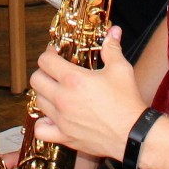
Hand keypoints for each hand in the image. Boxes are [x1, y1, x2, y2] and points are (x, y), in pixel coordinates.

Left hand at [28, 28, 146, 162]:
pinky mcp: (64, 136)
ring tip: (56, 91)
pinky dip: (43, 123)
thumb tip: (114, 32)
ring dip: (44, 94)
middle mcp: (62, 98)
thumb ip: (112, 48)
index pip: (45, 61)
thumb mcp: (121, 70)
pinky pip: (41, 129)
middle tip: (53, 71)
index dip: (48, 53)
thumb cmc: (126, 102)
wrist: (132, 134)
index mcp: (73, 79)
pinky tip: (53, 117)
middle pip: (36, 80)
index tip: (54, 53)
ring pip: (38, 101)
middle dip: (43, 72)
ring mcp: (61, 119)